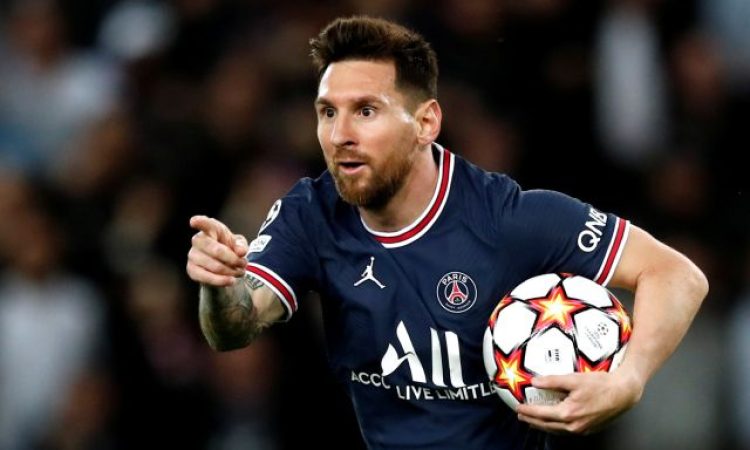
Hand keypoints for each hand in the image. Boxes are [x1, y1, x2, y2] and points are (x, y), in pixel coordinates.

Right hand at [187, 215, 248, 286]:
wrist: (221, 264)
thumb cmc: (229, 248)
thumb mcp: (239, 244)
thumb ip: (241, 246)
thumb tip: (240, 252)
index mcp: (212, 229)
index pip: (206, 224)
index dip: (200, 222)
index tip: (194, 221)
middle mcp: (198, 240)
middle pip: (216, 250)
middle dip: (233, 259)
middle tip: (243, 263)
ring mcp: (193, 255)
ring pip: (214, 266)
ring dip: (230, 271)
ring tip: (239, 272)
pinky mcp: (191, 270)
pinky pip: (206, 277)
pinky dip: (221, 281)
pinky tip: (230, 281)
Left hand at [515, 370, 642, 434]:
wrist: (623, 393)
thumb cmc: (601, 385)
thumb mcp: (574, 379)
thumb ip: (552, 381)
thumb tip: (534, 381)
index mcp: (568, 413)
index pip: (541, 414)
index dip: (528, 411)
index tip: (517, 407)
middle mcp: (574, 425)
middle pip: (547, 425)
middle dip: (532, 420)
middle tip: (521, 415)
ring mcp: (582, 429)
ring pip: (556, 430)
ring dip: (543, 425)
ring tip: (533, 421)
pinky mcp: (589, 428)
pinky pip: (566, 430)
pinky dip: (555, 427)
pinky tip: (554, 422)